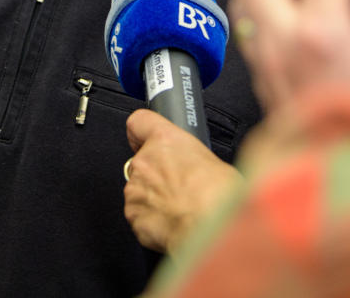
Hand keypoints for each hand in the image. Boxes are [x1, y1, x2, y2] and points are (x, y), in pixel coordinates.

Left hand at [124, 110, 241, 252]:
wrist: (207, 226)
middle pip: (142, 162)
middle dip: (156, 174)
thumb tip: (202, 170)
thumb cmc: (217, 194)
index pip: (139, 122)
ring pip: (139, 190)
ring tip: (179, 208)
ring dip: (154, 198)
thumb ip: (195, 160)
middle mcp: (144, 162)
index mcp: (164, 140)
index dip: (142, 132)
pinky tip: (172, 222)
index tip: (146, 138)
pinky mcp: (133, 215)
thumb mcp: (216, 162)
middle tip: (179, 186)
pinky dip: (151, 220)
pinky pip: (139, 215)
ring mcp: (135, 189)